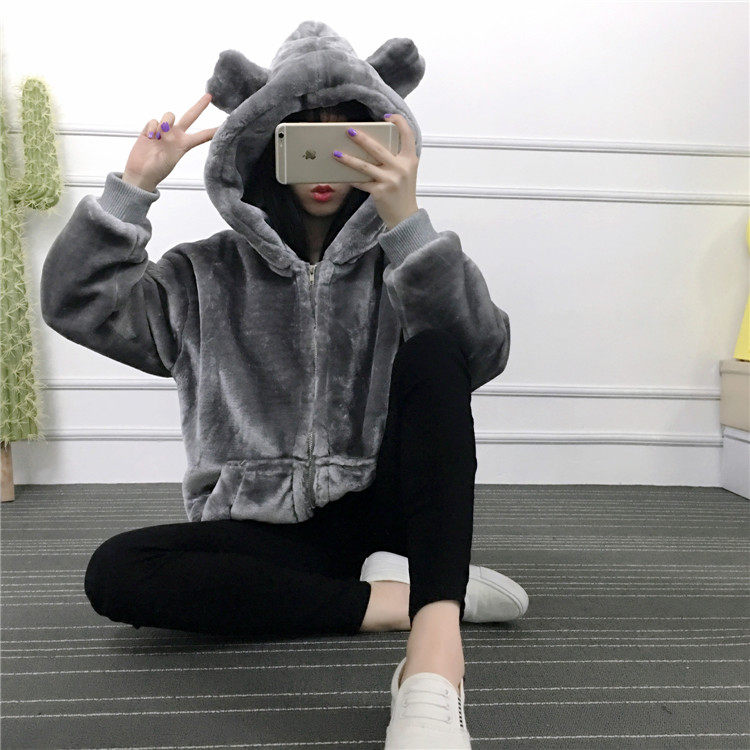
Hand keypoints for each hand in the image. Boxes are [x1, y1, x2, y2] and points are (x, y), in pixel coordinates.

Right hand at [123, 93, 218, 191]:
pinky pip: (154, 120)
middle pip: (190, 116)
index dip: (213, 130)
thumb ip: (173, 141)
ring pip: (169, 115)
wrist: (141, 173)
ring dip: (165, 122)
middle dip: (199, 106)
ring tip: (159, 137)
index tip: (226, 123)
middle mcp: (176, 135)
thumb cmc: (157, 170)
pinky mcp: (150, 129)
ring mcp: (163, 131)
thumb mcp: (173, 159)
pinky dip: (152, 127)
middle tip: (209, 96)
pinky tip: (149, 137)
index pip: (202, 135)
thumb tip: (167, 126)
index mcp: (185, 144)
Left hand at [332, 113, 419, 229]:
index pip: (408, 134)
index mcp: (410, 160)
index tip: (387, 117)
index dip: (399, 122)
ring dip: (348, 158)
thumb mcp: (405, 172)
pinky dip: (351, 178)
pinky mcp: (380, 192)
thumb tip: (370, 146)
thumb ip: (395, 158)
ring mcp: (390, 180)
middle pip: (378, 148)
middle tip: (349, 131)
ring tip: (336, 152)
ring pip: (365, 165)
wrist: (405, 217)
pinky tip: (341, 174)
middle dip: (361, 138)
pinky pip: (361, 182)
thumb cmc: (402, 193)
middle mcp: (401, 168)